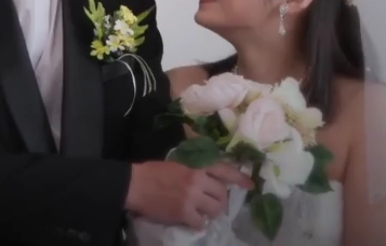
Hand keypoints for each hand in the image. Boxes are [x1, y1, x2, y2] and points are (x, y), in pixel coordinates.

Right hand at [125, 161, 253, 229]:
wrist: (135, 184)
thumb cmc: (153, 171)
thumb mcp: (178, 162)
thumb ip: (195, 168)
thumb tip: (209, 176)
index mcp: (196, 165)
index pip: (224, 170)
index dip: (239, 178)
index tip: (250, 185)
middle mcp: (197, 180)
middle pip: (222, 194)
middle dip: (221, 201)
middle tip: (214, 204)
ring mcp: (191, 197)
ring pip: (215, 209)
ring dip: (211, 212)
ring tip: (204, 213)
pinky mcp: (183, 213)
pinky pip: (201, 222)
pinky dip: (198, 223)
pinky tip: (192, 220)